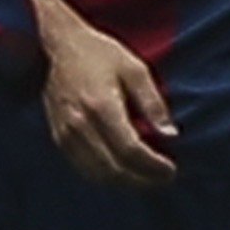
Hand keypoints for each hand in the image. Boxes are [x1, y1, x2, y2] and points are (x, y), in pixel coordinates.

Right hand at [32, 0, 177, 188]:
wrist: (59, 46)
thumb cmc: (100, 54)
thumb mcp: (136, 69)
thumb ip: (153, 103)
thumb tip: (171, 134)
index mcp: (100, 106)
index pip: (129, 150)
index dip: (152, 166)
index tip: (171, 170)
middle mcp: (79, 124)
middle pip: (112, 169)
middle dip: (142, 180)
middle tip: (163, 179)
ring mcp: (65, 133)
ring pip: (96, 175)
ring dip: (124, 184)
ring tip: (148, 179)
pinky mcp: (58, 137)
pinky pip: (82, 168)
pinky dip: (105, 177)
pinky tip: (124, 172)